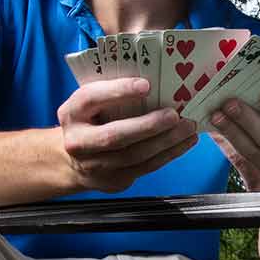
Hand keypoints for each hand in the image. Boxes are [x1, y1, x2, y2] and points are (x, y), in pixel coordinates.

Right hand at [56, 77, 199, 192]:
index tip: (146, 85)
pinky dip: (169, 154)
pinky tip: (185, 141)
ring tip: (187, 127)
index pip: (91, 99)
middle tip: (174, 114)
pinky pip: (146, 168)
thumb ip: (112, 93)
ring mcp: (95, 166)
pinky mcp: (114, 181)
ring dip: (166, 142)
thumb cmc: (90, 121)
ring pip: (135, 156)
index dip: (118, 91)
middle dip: (148, 126)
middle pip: (115, 136)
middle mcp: (78, 142)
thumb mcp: (91, 104)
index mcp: (72, 113)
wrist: (72, 161)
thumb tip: (155, 78)